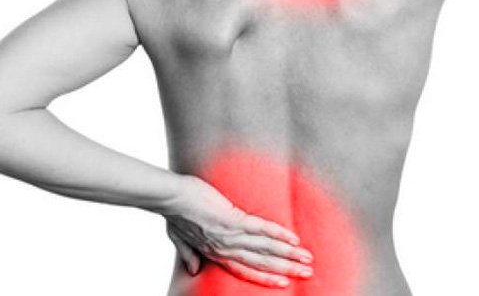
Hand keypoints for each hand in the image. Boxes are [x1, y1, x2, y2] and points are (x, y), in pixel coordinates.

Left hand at [164, 175, 314, 287]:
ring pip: (266, 248)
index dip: (265, 277)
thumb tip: (192, 270)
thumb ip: (187, 254)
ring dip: (289, 254)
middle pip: (262, 262)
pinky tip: (293, 237)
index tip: (283, 281)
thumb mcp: (178, 238)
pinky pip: (261, 229)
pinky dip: (278, 233)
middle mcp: (226, 248)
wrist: (170, 198)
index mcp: (215, 252)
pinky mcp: (233, 219)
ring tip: (307, 258)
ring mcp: (230, 235)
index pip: (245, 269)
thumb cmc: (173, 213)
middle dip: (286, 268)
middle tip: (307, 271)